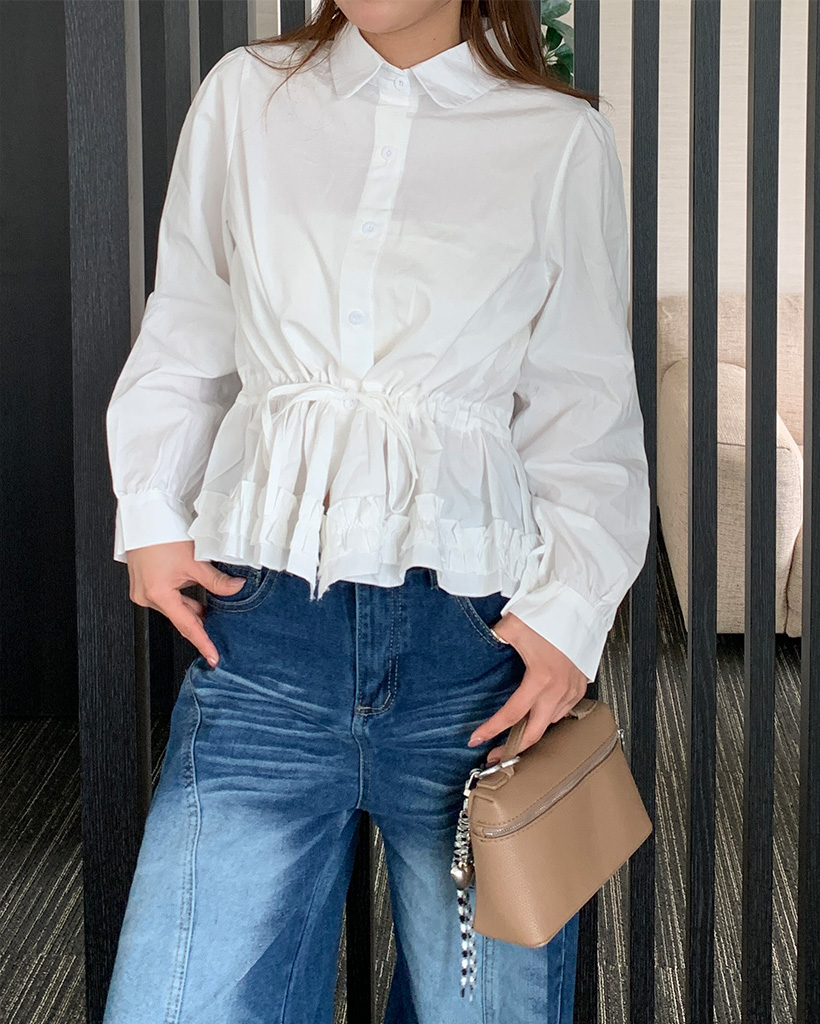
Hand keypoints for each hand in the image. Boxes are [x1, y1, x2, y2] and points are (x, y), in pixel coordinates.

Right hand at [125, 540, 245, 666]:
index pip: (187, 626)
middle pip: (180, 617)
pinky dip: (181, 597)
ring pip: (174, 607)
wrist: (144, 517)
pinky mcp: (142, 583)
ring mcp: (142, 591)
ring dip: (191, 607)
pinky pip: (166, 598)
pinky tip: (192, 590)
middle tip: (219, 626)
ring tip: (209, 603)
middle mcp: (147, 596)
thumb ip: (216, 581)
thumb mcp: (195, 561)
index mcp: (159, 594)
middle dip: (200, 621)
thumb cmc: (162, 535)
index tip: (212, 656)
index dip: (203, 642)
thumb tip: (235, 589)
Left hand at [467, 613, 589, 764]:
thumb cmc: (551, 614)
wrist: (580, 606)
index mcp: (540, 679)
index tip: (477, 739)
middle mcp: (558, 690)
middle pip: (535, 733)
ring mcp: (572, 690)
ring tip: (515, 734)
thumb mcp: (512, 627)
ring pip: (550, 722)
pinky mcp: (580, 685)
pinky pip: (564, 710)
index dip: (492, 730)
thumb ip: (493, 639)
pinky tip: (539, 714)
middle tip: (497, 755)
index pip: (511, 715)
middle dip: (514, 749)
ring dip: (533, 729)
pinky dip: (550, 716)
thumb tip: (482, 645)